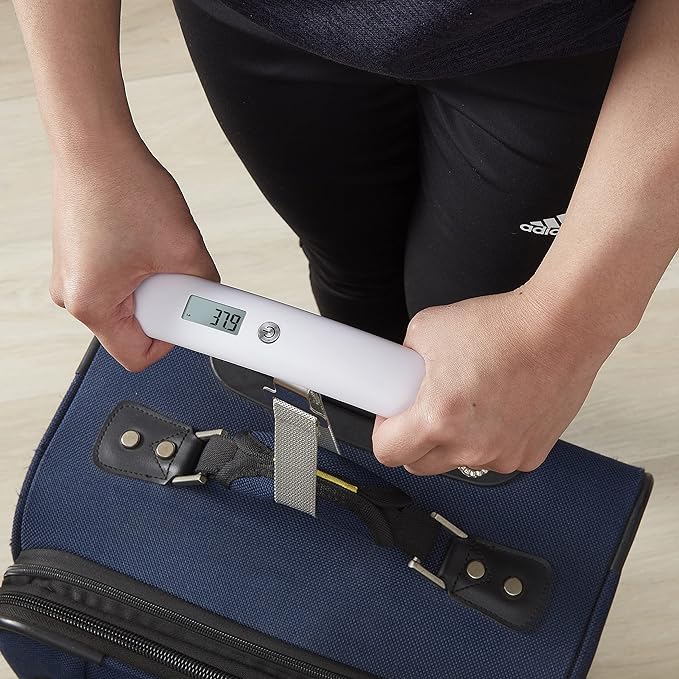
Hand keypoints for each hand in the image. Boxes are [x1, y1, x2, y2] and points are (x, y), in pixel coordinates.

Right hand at [49, 134, 218, 370]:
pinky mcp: (79, 261)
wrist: (94, 143)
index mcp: (91, 305)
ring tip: (155, 248)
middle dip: (165, 306)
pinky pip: (117, 282)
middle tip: (176, 275)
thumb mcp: (183, 248)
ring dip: (153, 284)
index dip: (172, 340)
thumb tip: (216, 303)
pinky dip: (139, 270)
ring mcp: (73, 278)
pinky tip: (143, 240)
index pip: (138, 356)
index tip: (191, 322)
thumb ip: (205, 287)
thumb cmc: (123, 185)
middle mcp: (72, 296)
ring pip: (128, 303)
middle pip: (134, 329)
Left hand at [372, 288, 617, 474]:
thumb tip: (398, 370)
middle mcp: (469, 446)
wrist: (560, 327)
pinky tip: (499, 407)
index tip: (392, 418)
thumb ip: (405, 358)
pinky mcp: (529, 455)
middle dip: (415, 440)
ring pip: (459, 462)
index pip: (388, 453)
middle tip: (426, 408)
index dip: (385, 432)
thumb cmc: (502, 326)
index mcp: (438, 419)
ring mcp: (501, 455)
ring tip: (470, 401)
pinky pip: (496, 457)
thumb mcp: (427, 329)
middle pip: (420, 465)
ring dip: (455, 441)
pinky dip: (491, 440)